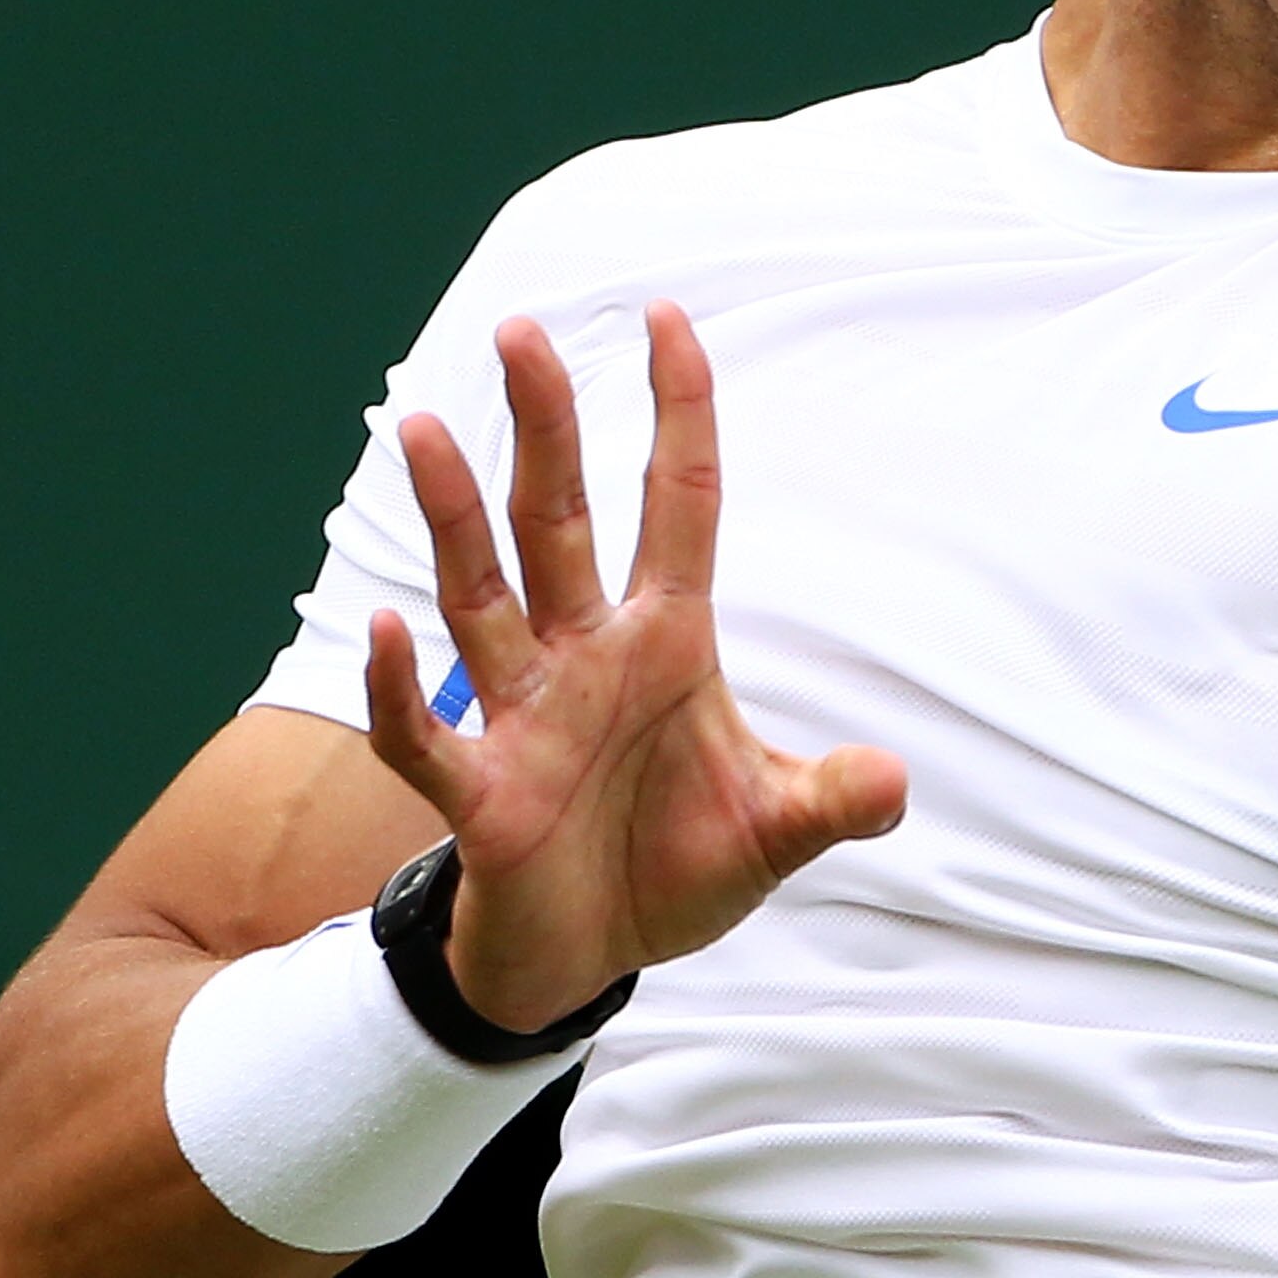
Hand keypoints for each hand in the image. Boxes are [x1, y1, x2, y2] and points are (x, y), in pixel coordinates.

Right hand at [361, 302, 905, 1027]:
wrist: (592, 960)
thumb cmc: (672, 871)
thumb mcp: (772, 830)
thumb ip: (830, 801)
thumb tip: (894, 780)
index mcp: (665, 644)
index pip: (676, 506)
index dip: (677, 416)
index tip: (669, 317)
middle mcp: (584, 659)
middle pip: (556, 519)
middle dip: (543, 427)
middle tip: (520, 329)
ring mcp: (523, 718)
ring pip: (479, 596)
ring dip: (453, 516)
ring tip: (425, 427)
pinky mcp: (480, 794)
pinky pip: (426, 735)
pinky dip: (401, 689)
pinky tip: (384, 630)